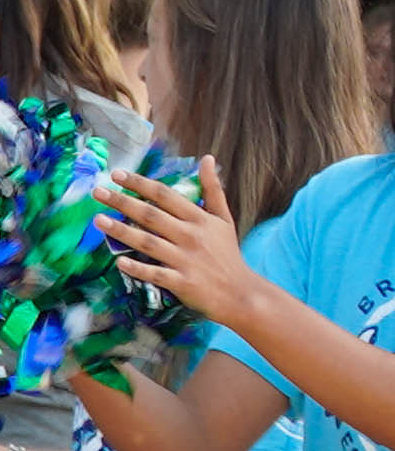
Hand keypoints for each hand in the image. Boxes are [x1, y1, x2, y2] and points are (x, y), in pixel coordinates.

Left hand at [92, 157, 255, 326]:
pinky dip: (138, 268)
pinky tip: (119, 262)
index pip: (166, 195)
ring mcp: (185, 259)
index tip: (118, 175)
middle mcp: (190, 236)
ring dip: (121, 231)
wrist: (239, 291)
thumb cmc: (227, 253)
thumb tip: (206, 158)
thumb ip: (213, 189)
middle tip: (98, 192)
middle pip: (151, 215)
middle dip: (123, 202)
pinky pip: (155, 273)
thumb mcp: (224, 218)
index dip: (141, 183)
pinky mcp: (180, 282)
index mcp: (200, 218)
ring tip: (98, 220)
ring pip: (148, 242)